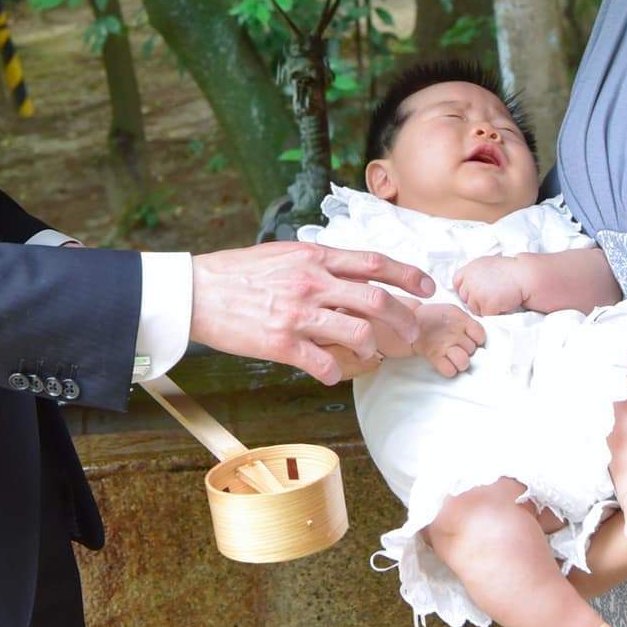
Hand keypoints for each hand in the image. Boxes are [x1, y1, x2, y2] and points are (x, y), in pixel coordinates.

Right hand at [190, 243, 434, 383]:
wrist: (198, 292)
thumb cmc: (238, 273)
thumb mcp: (283, 254)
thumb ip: (317, 263)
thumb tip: (346, 271)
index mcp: (314, 257)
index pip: (374, 262)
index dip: (408, 274)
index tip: (428, 286)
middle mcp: (312, 283)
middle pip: (376, 300)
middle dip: (404, 319)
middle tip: (413, 333)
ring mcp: (299, 314)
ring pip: (358, 333)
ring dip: (373, 348)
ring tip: (371, 354)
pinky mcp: (283, 343)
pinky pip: (324, 364)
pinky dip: (335, 372)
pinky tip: (331, 372)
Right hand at [411, 302, 485, 376]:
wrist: (412, 320)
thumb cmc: (434, 317)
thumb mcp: (453, 311)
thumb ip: (467, 323)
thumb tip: (479, 335)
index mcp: (461, 320)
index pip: (480, 335)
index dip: (477, 339)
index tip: (472, 340)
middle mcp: (454, 333)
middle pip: (472, 350)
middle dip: (467, 350)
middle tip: (459, 347)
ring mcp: (444, 345)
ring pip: (464, 362)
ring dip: (461, 362)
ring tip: (455, 358)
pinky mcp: (434, 356)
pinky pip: (449, 370)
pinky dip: (449, 369)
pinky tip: (446, 363)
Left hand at [453, 254, 525, 315]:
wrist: (523, 276)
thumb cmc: (509, 271)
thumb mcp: (486, 264)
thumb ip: (474, 274)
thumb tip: (467, 284)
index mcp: (469, 269)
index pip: (456, 282)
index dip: (465, 288)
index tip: (474, 290)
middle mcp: (469, 281)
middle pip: (465, 298)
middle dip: (475, 300)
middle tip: (491, 294)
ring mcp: (476, 294)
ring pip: (474, 309)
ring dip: (484, 307)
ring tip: (498, 297)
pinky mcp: (485, 305)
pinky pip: (485, 315)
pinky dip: (494, 312)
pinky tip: (502, 302)